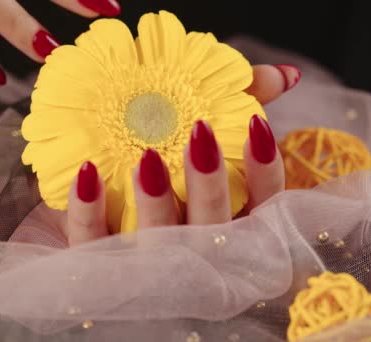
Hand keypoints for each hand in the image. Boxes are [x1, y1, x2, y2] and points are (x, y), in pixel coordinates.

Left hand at [23, 64, 298, 245]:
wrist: (94, 226)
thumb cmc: (162, 179)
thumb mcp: (199, 146)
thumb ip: (239, 108)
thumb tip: (283, 74)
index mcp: (225, 226)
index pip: (262, 208)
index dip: (265, 171)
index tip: (256, 124)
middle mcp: (193, 251)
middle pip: (212, 230)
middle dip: (208, 186)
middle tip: (199, 134)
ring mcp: (145, 264)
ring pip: (157, 243)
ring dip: (155, 202)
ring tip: (147, 158)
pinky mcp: (95, 262)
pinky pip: (92, 245)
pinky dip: (89, 212)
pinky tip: (87, 174)